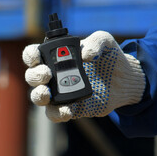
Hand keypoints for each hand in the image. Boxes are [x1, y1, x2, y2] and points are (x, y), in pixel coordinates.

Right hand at [22, 31, 145, 121]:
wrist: (125, 80)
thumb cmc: (109, 56)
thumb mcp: (105, 41)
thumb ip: (95, 42)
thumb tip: (86, 55)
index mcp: (55, 56)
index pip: (33, 55)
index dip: (30, 56)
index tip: (37, 57)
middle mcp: (53, 75)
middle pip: (32, 76)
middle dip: (35, 76)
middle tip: (47, 74)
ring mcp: (59, 93)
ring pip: (38, 97)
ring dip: (38, 95)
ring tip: (47, 93)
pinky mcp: (70, 108)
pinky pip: (56, 114)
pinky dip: (58, 114)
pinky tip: (66, 111)